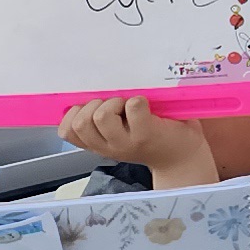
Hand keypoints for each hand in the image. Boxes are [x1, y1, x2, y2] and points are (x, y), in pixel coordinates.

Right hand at [58, 96, 209, 186]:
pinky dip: (138, 100)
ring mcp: (127, 142)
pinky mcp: (147, 134)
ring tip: (129, 106)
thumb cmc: (151, 137)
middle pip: (80, 123)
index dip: (74, 115)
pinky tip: (147, 106)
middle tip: (116, 106)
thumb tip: (86, 90)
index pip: (66, 132)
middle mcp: (109, 147)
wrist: (183, 158)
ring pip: (100, 117)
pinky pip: (132, 107)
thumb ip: (102, 122)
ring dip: (114, 102)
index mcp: (99, 144)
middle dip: (94, 105)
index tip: (94, 109)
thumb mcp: (119, 134)